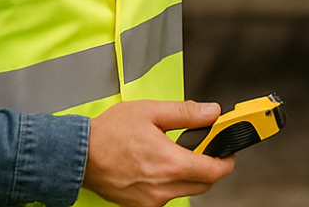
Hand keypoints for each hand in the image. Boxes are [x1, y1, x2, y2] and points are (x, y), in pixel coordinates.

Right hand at [82, 99, 234, 206]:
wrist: (80, 155)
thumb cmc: (110, 133)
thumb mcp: (152, 112)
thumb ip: (186, 113)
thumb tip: (212, 112)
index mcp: (170, 164)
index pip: (214, 171)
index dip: (227, 159)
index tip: (229, 148)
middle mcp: (162, 189)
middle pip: (204, 184)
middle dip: (211, 166)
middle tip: (206, 146)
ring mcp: (151, 201)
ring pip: (186, 191)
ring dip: (191, 174)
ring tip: (179, 151)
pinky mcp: (140, 206)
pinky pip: (167, 196)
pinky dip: (172, 182)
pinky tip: (161, 164)